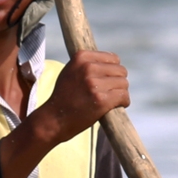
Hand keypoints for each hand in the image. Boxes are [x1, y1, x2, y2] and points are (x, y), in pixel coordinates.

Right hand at [0, 50, 129, 177]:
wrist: (53, 119)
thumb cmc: (63, 97)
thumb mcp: (70, 71)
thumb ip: (87, 64)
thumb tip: (113, 61)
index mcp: (81, 57)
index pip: (113, 58)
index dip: (113, 71)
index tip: (107, 81)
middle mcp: (88, 67)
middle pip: (120, 71)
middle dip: (118, 82)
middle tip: (109, 93)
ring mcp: (95, 84)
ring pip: (124, 84)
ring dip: (121, 93)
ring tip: (110, 101)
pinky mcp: (101, 100)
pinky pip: (124, 96)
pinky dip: (123, 102)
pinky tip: (115, 106)